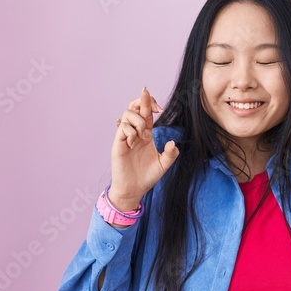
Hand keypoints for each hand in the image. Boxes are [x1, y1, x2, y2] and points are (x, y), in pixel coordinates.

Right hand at [111, 86, 179, 205]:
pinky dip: (130, 132)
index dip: (151, 104)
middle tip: (154, 109)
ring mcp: (125, 136)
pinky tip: (133, 144)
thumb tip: (173, 143)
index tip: (160, 109)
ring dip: (138, 121)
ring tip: (143, 136)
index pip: (147, 113)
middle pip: (134, 107)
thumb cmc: (147, 177)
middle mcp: (135, 132)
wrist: (133, 189)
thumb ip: (170, 154)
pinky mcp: (118, 143)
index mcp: (146, 134)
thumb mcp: (163, 165)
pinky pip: (122, 128)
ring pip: (127, 114)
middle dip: (143, 101)